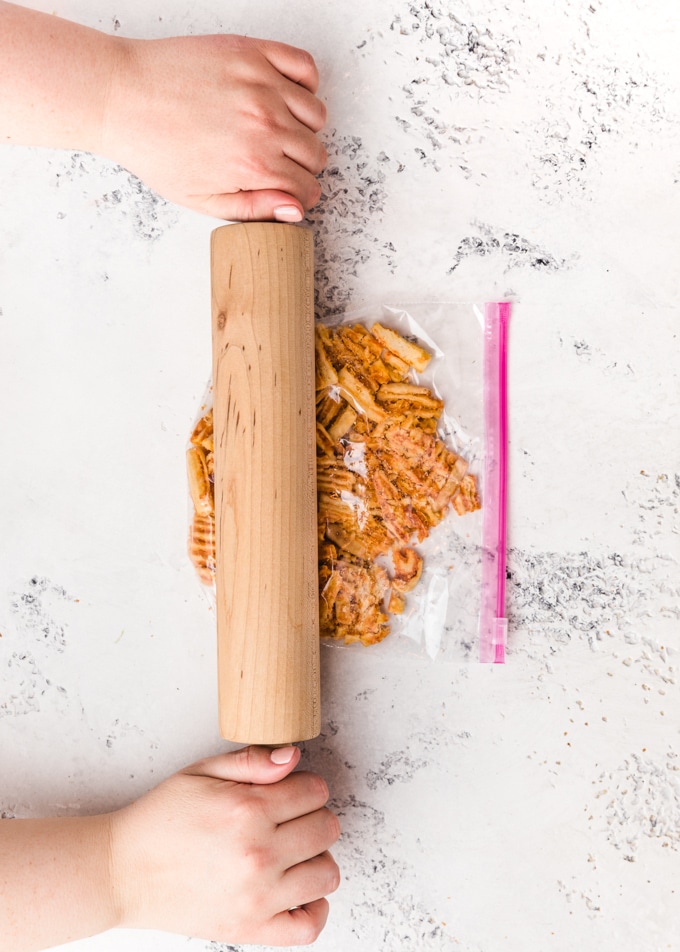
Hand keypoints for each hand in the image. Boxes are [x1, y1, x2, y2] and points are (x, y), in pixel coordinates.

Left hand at [102, 34, 327, 220]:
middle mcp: (264, 124)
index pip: (307, 186)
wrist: (121, 97)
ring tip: (279, 130)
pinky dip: (306, 83)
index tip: (290, 189)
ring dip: (305, 127)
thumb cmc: (154, 148)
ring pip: (317, 115)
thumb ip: (253, 208)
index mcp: (253, 165)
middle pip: (316, 153)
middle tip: (279, 162)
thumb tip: (295, 210)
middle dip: (302, 165)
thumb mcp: (199, 199)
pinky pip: (305, 66)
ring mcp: (261, 85)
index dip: (300, 194)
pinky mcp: (252, 52)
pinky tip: (285, 95)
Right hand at [108, 745, 340, 945]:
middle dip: (314, 817)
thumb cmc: (161, 819)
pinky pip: (308, 926)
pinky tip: (299, 891)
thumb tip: (293, 756)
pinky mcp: (250, 929)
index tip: (290, 792)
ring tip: (293, 853)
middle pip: (327, 829)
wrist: (122, 871)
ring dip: (317, 858)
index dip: (306, 786)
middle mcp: (258, 853)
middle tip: (289, 820)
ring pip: (327, 874)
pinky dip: (315, 908)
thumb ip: (252, 761)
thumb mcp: (201, 772)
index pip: (315, 791)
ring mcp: (257, 896)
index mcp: (247, 809)